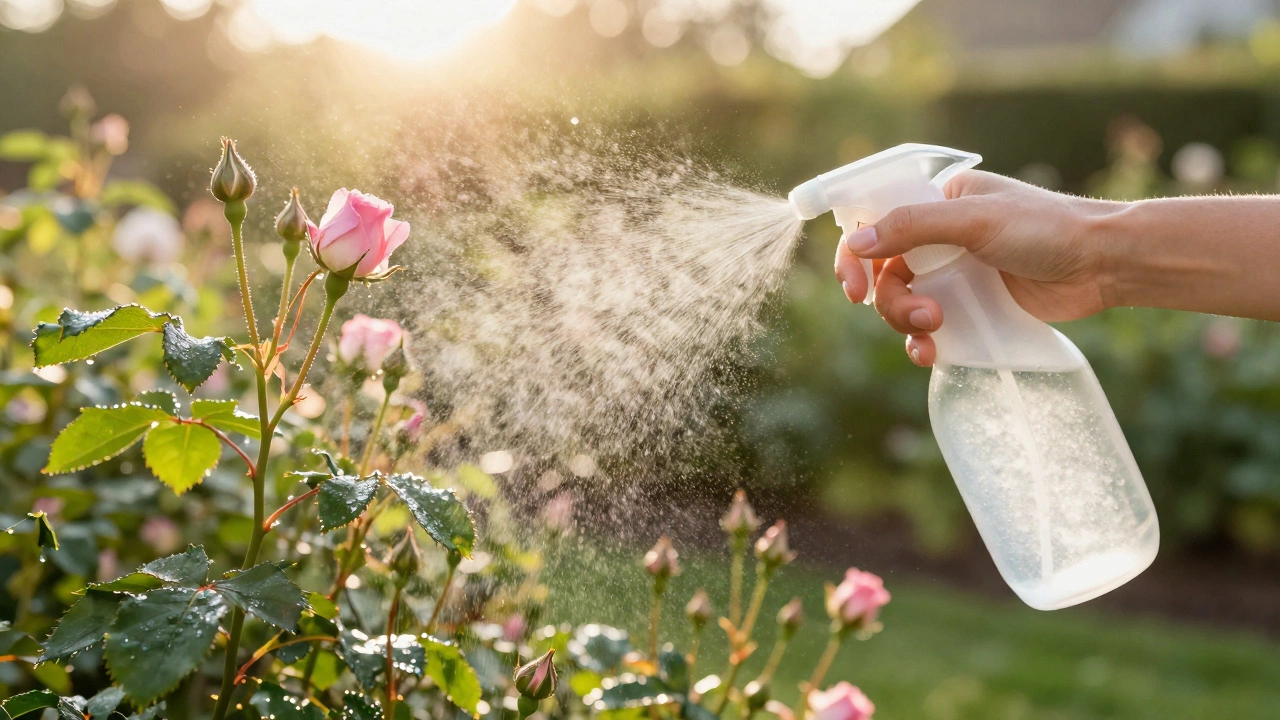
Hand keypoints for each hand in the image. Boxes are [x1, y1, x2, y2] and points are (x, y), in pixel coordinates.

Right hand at [833, 170, 1125, 365]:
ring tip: (935, 330)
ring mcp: (956, 275)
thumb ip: (914, 227)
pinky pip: (931, 329)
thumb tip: (859, 242)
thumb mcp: (976, 220)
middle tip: (922, 315)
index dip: (855, 256)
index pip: (876, 224)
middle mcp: (941, 238)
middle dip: (891, 300)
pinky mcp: (973, 308)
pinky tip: (932, 353)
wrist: (1105, 264)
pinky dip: (924, 343)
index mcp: (938, 203)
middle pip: (884, 274)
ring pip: (903, 304)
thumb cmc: (1047, 228)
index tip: (853, 288)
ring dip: (907, 322)